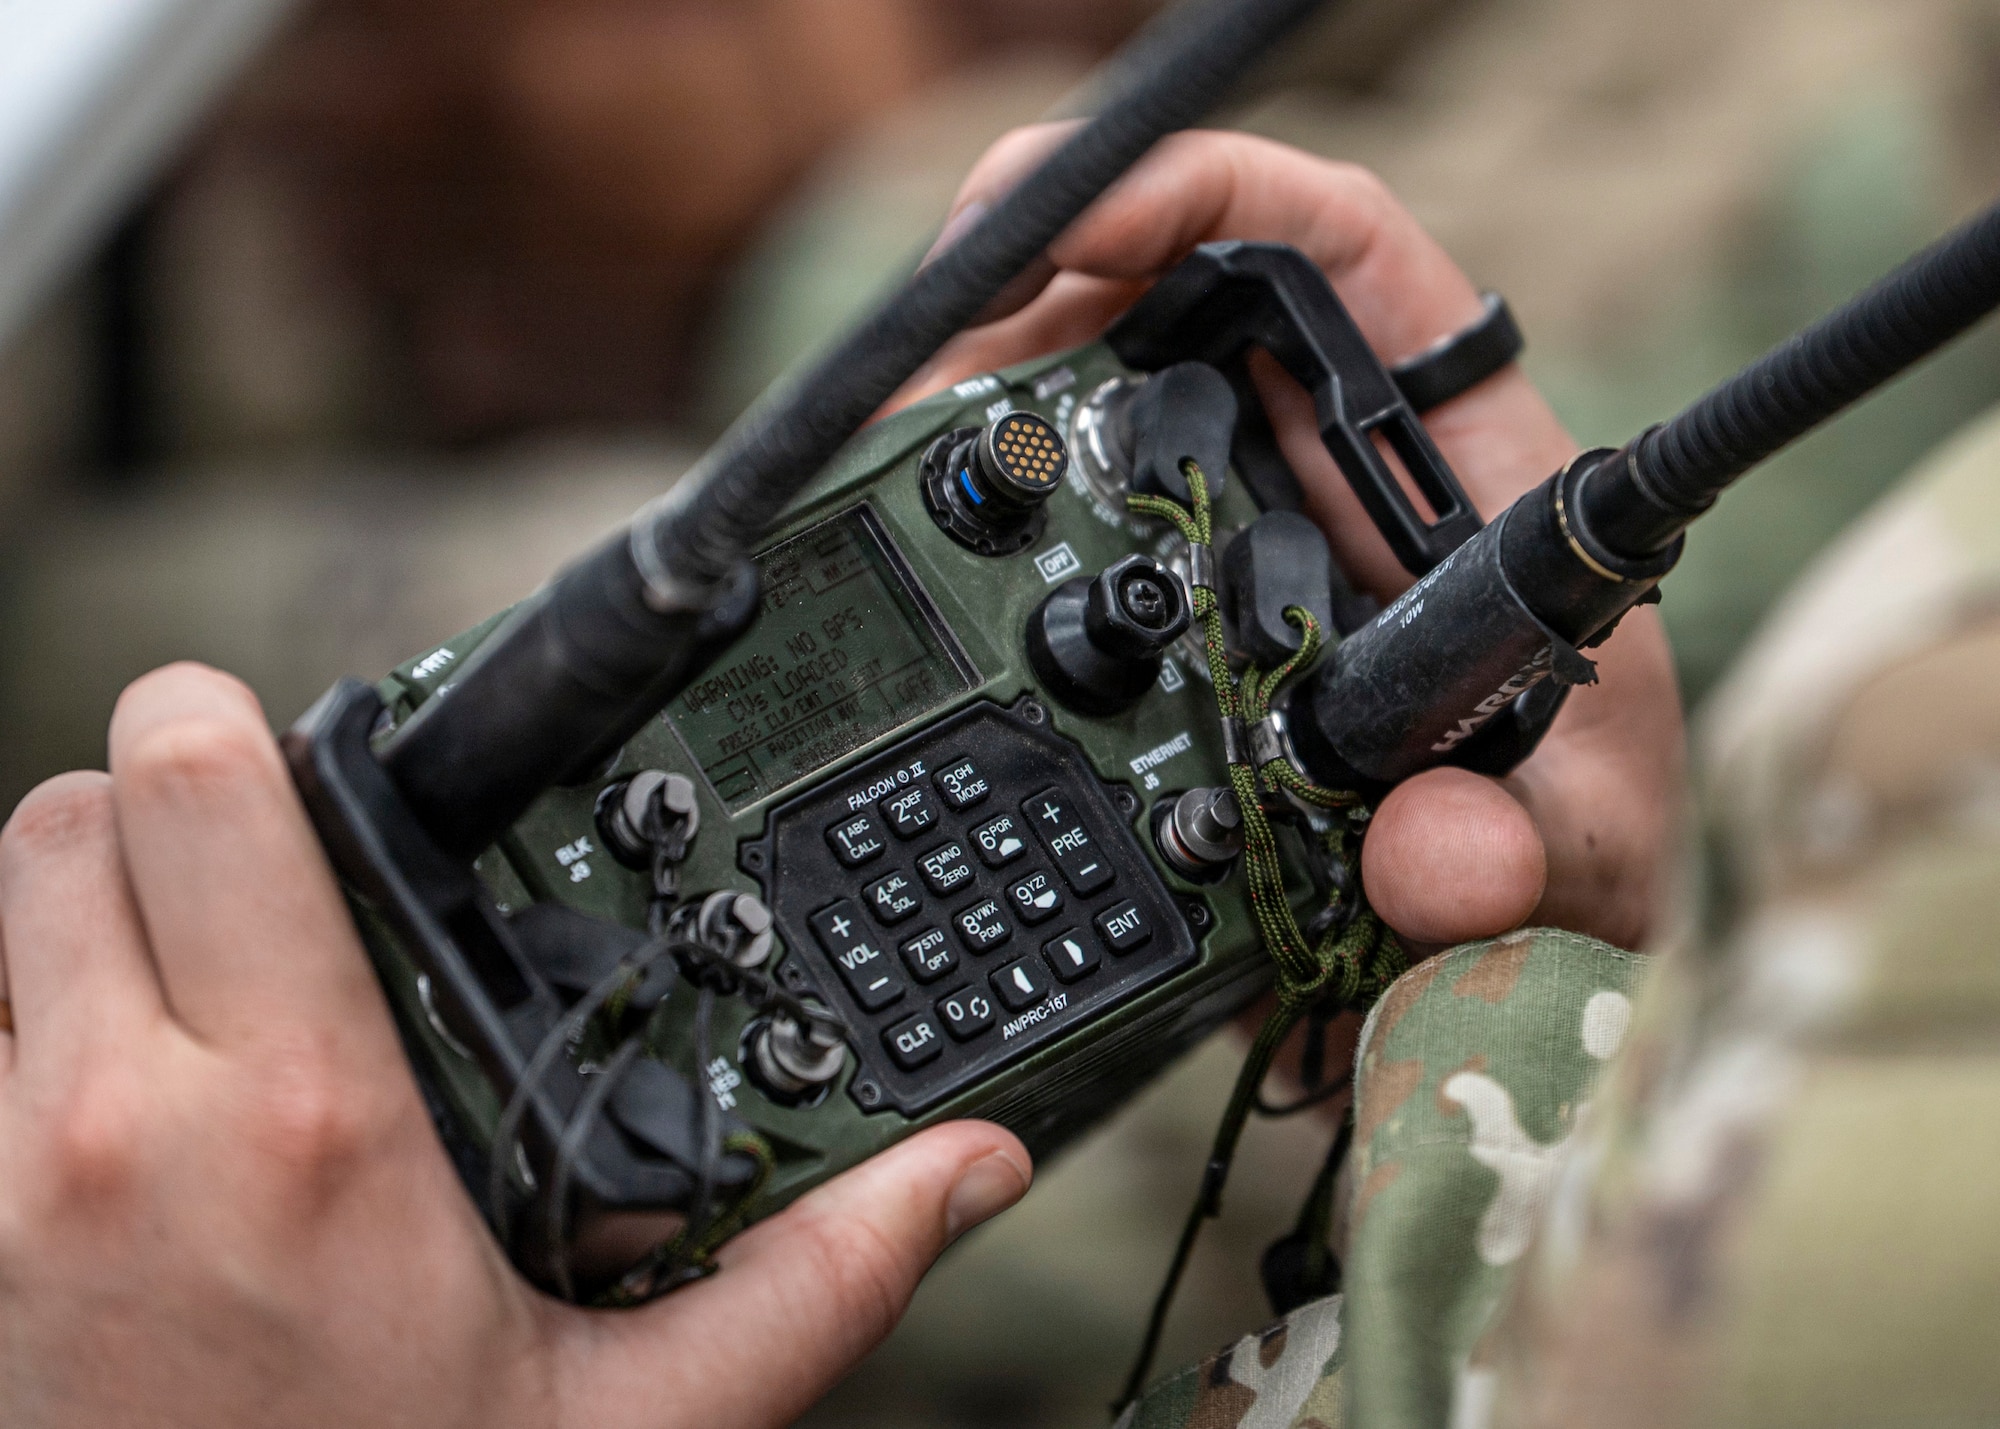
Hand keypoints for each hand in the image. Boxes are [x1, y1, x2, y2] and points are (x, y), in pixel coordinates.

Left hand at [0, 663, 1030, 1428]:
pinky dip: (37, 1037)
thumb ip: (815, 1277)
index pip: (192, 788)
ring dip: (90, 922)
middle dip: (165, 807)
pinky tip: (136, 1126)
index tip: (304, 762)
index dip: (233, 725)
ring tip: (210, 1000)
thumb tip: (960, 1174)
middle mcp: (116, 1129)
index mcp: (307, 1124)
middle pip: (71, 810)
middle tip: (268, 880)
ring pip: (4, 923)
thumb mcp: (641, 1416)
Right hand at [900, 129, 1683, 949]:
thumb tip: (1437, 858)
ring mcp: (1239, 541)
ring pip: (1095, 408)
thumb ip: (1514, 852)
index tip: (1082, 221)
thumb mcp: (1571, 854)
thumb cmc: (1565, 850)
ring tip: (896, 443)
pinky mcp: (1166, 617)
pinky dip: (981, 519)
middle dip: (1036, 294)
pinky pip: (1061, 532)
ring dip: (986, 403)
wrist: (1502, 941)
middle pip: (1174, 307)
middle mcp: (1336, 477)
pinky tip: (915, 532)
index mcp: (1454, 469)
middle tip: (933, 353)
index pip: (1344, 256)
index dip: (1210, 195)